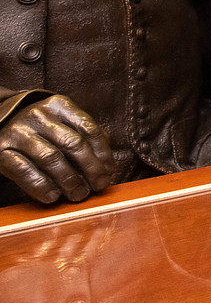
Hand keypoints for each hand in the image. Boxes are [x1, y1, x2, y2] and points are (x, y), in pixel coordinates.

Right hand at [0, 95, 116, 204]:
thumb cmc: (40, 127)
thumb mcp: (62, 121)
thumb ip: (84, 135)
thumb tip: (106, 162)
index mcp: (59, 105)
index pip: (88, 128)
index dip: (103, 153)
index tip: (109, 171)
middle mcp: (38, 116)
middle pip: (72, 143)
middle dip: (90, 168)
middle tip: (98, 186)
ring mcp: (18, 132)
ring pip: (50, 158)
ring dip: (69, 180)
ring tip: (79, 194)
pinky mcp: (1, 150)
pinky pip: (25, 171)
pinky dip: (42, 186)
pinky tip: (53, 196)